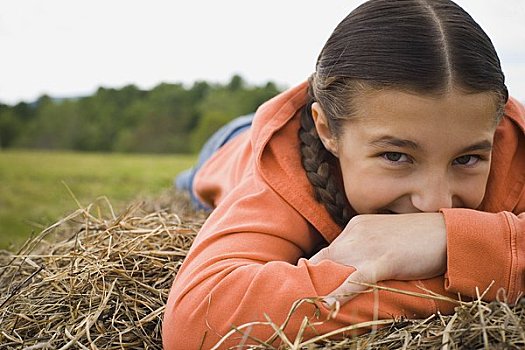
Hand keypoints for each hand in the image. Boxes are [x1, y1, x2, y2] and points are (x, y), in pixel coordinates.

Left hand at [309, 213, 446, 305]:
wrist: (449, 232)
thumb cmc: (418, 239)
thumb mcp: (384, 239)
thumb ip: (366, 249)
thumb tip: (352, 268)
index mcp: (356, 226)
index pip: (327, 250)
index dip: (315, 270)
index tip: (305, 285)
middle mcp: (356, 232)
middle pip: (325, 259)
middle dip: (312, 280)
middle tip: (300, 301)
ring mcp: (369, 245)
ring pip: (336, 268)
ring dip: (321, 287)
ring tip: (306, 307)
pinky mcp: (385, 260)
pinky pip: (356, 278)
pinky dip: (340, 292)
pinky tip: (327, 304)